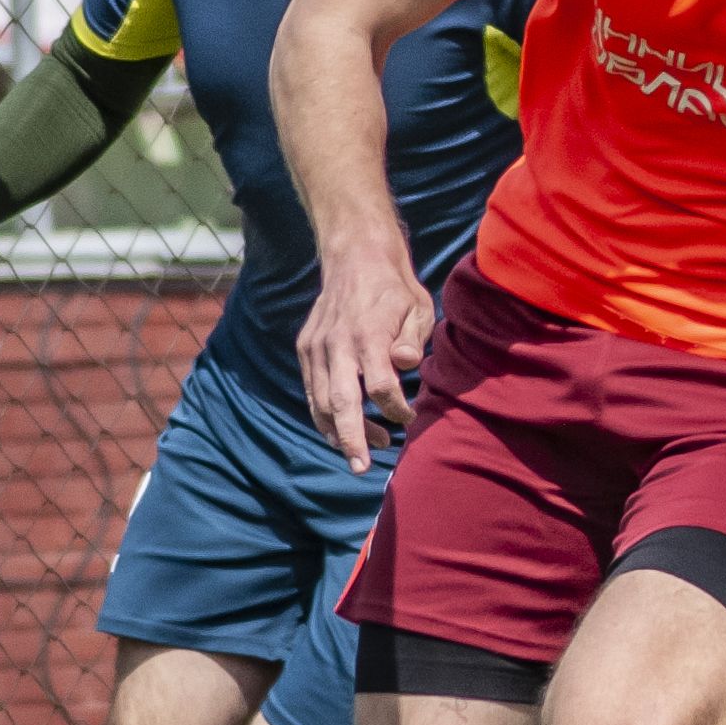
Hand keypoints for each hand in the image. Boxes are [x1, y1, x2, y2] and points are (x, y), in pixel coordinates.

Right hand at [296, 236, 434, 472]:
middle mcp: (338, 342)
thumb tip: (407, 365)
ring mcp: (317, 346)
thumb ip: (414, 338)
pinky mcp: (306, 348)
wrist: (355, 257)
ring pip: (321, 401)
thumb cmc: (395, 289)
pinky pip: (312, 391)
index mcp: (369, 333)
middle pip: (341, 401)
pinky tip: (341, 432)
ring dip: (339, 432)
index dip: (397, 409)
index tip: (410, 417)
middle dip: (352, 438)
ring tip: (362, 453)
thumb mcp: (419, 307)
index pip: (382, 385)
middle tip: (362, 467)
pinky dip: (322, 416)